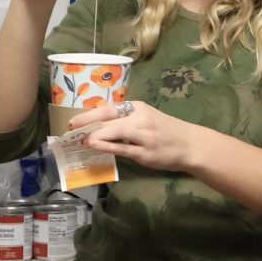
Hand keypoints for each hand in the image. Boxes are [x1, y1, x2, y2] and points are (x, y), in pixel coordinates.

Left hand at [70, 101, 198, 174]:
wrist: (191, 145)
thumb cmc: (167, 132)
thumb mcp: (148, 118)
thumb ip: (127, 120)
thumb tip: (100, 126)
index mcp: (138, 107)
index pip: (109, 108)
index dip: (89, 114)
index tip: (73, 120)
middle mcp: (140, 118)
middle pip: (108, 119)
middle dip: (87, 124)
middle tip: (70, 131)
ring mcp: (143, 135)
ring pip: (113, 132)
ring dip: (94, 135)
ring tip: (80, 140)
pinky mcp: (145, 152)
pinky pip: (122, 148)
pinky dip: (106, 146)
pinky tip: (95, 146)